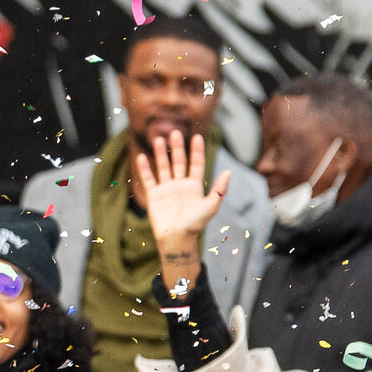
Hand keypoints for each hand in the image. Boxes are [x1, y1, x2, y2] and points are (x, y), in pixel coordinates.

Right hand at [128, 128, 228, 264]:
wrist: (176, 239)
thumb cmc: (195, 224)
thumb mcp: (210, 206)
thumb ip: (219, 189)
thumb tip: (229, 171)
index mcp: (194, 186)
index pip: (196, 164)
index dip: (196, 151)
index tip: (196, 137)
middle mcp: (180, 185)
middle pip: (179, 162)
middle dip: (177, 147)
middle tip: (174, 132)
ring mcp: (166, 190)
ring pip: (163, 167)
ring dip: (161, 154)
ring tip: (159, 139)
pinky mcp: (154, 196)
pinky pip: (148, 180)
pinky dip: (145, 169)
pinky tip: (142, 157)